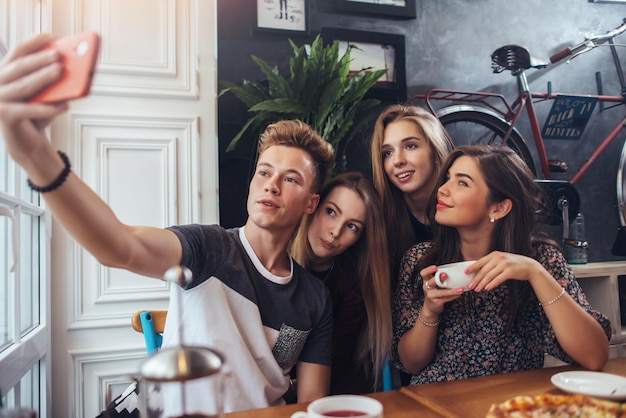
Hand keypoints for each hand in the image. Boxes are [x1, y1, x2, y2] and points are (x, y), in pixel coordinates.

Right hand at [0, 34, 67, 163]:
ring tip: (61, 71)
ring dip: (44, 78)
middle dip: (40, 59)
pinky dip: (49, 108)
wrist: (28, 142)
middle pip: (20, 66)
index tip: (54, 36)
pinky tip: (65, 106)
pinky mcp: (5, 116)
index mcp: (6, 72)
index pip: (19, 51)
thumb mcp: (45, 94)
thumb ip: (53, 81)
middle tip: (58, 54)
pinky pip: (30, 110)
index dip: (36, 42)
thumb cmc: (38, 114)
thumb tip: (71, 67)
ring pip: (24, 86)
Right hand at [420, 265, 462, 315]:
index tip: (435, 267)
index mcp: (426, 281)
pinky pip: (446, 299)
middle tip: (445, 275)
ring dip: (451, 291)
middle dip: (439, 278)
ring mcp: (431, 295)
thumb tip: (451, 270)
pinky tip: (458, 294)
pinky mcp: (436, 302)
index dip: (428, 270)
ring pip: (441, 292)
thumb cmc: (435, 292)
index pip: (423, 274)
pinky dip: (453, 296)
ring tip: (460, 289)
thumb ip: (438, 277)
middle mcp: (427, 287)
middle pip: (431, 282)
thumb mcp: (433, 284)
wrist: (431, 307)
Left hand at [466, 251, 543, 290]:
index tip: (466, 272)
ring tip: (477, 289)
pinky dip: (491, 284)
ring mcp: (504, 264)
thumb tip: (478, 271)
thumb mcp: (502, 260)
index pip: (480, 261)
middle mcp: (498, 258)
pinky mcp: (510, 271)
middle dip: (476, 279)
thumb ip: (491, 263)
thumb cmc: (514, 264)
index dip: (472, 267)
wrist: (529, 266)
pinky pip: (498, 279)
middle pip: (483, 270)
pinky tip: (487, 288)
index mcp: (494, 254)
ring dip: (482, 284)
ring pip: (489, 276)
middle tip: (470, 286)